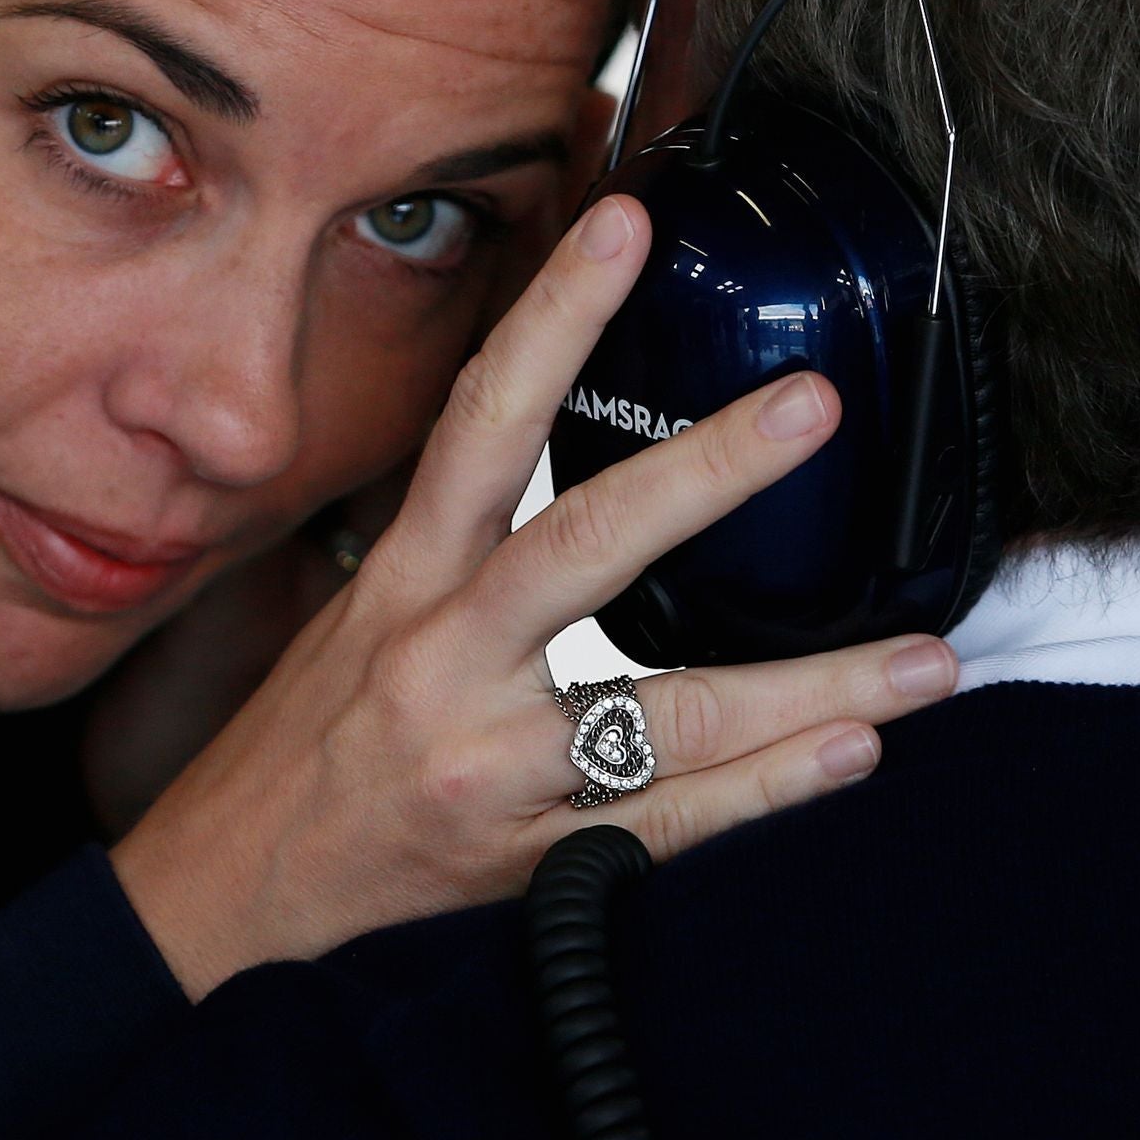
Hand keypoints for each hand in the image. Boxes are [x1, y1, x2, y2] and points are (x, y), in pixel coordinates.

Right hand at [109, 194, 959, 996]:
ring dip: (813, 686)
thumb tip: (542, 453)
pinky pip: (665, 828)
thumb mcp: (350, 629)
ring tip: (926, 659)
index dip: (552, 317)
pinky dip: (768, 793)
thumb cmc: (294, 765)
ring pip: (667, 713)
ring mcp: (485, 769)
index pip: (481, 422)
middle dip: (711, 470)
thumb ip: (449, 556)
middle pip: (588, 542)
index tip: (626, 224)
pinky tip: (851, 757)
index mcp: (400, 584)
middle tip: (816, 405)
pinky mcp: (518, 869)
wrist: (214, 915)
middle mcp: (440, 662)